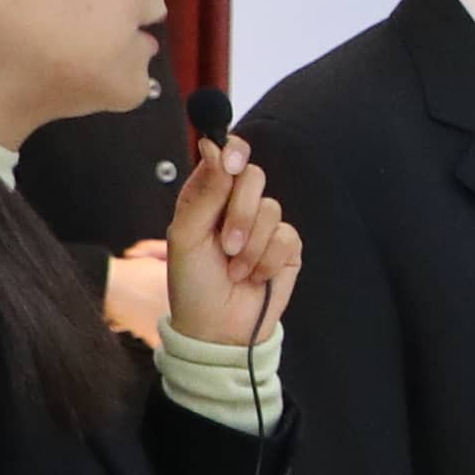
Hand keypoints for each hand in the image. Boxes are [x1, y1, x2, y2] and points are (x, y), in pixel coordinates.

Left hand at [164, 125, 296, 347]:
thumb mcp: (187, 236)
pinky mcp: (286, 248)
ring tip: (235, 270)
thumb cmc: (192, 283)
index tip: (232, 165)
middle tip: (226, 244)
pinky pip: (288, 237)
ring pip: (272, 209)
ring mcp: (264, 226)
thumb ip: (205, 192)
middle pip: (254, 177)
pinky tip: (254, 276)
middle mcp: (236, 205)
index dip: (233, 153)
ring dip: (251, 246)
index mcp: (207, 196)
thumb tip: (214, 147)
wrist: (218, 328)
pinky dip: (268, 260)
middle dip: (241, 213)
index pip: (226, 155)